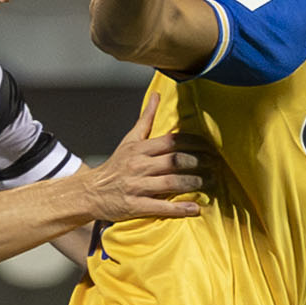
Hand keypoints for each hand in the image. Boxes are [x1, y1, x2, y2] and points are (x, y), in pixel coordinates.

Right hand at [79, 106, 204, 223]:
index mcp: (139, 149)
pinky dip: (179, 208)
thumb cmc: (115, 166)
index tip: (209, 146)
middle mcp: (138, 166)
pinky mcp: (135, 206)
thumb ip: (145, 119)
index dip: (193, 143)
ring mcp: (137, 186)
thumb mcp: (129, 140)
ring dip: (193, 183)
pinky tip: (195, 208)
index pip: (171, 141)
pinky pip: (160, 207)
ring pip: (170, 182)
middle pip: (174, 161)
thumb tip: (156, 95)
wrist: (90, 192)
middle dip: (197, 162)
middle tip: (215, 165)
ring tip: (209, 183)